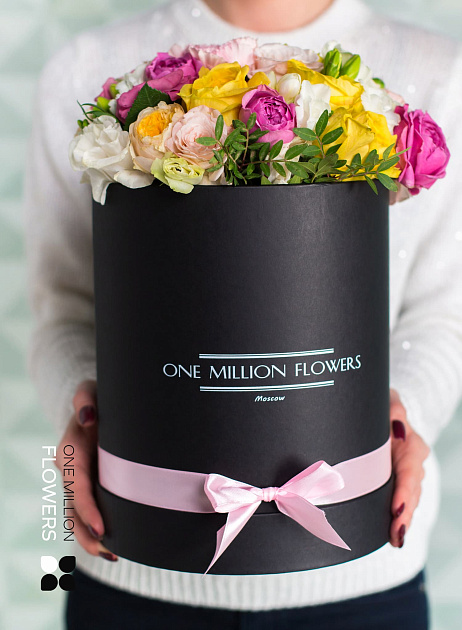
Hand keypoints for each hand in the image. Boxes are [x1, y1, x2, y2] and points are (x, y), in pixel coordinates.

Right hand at [54, 379, 117, 561]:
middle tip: (109, 551)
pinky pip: (89, 511)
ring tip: (114, 554)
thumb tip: (88, 416)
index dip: (87, 509)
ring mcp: (79, 480)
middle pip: (73, 509)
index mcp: (70, 450)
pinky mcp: (91, 485)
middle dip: (87, 534)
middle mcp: (71, 470)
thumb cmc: (98, 398)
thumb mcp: (90, 391)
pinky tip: (117, 544)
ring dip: (91, 538)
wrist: (95, 405)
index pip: (76, 486)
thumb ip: (86, 398)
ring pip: (78, 516)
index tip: (102, 528)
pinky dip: (98, 530)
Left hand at [389, 388, 429, 547]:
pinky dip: (399, 518)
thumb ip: (394, 410)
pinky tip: (394, 537)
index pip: (410, 473)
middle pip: (411, 493)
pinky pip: (401, 503)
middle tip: (396, 533)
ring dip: (402, 520)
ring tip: (395, 538)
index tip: (397, 507)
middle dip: (404, 514)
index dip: (404, 492)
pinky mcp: (398, 484)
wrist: (384, 415)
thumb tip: (397, 427)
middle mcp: (413, 464)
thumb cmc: (383, 408)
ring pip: (408, 502)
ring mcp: (407, 476)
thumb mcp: (389, 402)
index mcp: (412, 447)